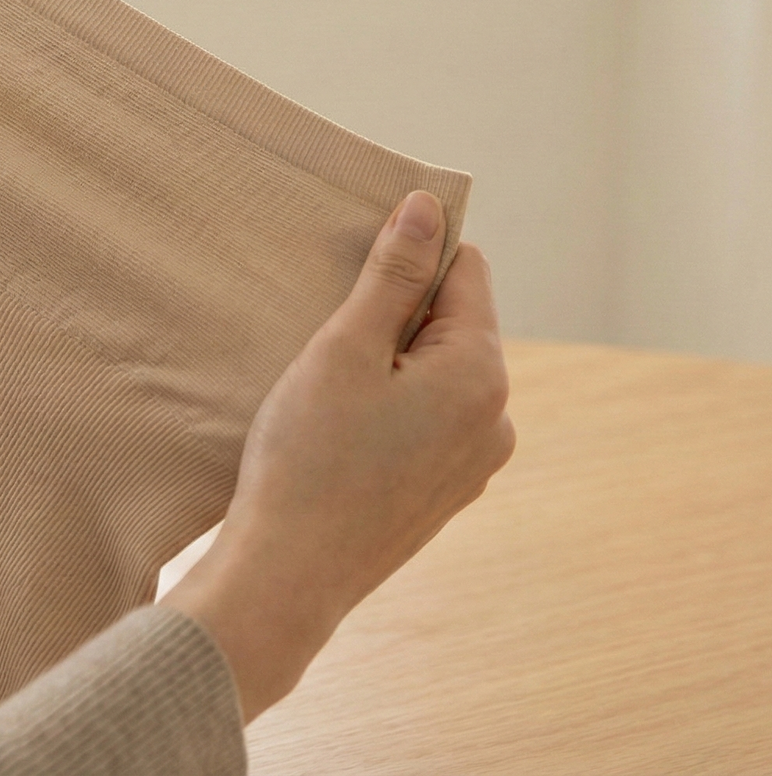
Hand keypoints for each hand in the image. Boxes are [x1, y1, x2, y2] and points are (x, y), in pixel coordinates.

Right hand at [161, 191, 514, 722]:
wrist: (287, 577)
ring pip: (436, 376)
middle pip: (452, 324)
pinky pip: (427, 422)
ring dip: (390, 366)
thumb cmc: (307, 458)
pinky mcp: (444, 495)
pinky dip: (389, 410)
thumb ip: (393, 275)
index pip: (465, 272)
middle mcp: (497, 419)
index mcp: (482, 374)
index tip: (353, 276)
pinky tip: (338, 432)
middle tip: (328, 340)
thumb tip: (429, 207)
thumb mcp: (345, 348)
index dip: (409, 259)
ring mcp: (474, 464)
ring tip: (327, 391)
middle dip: (396, 317)